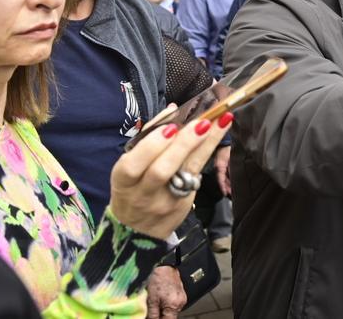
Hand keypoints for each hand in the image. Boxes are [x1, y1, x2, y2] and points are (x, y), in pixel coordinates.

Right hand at [110, 105, 233, 239]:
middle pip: (162, 170)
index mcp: (123, 181)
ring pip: (186, 173)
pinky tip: (219, 134)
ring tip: (220, 122)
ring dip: (204, 145)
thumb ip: (148, 137)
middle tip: (203, 121)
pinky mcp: (184, 204)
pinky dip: (208, 153)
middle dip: (184, 144)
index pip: (133, 165)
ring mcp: (165, 202)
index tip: (171, 127)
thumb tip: (173, 110)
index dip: (151, 146)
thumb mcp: (129, 166)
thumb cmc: (132, 189)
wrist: (136, 232)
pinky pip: (197, 176)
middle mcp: (143, 194)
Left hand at [145, 265, 185, 318]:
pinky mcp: (182, 294)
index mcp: (173, 305)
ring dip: (165, 310)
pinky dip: (168, 304)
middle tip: (153, 311)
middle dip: (161, 316)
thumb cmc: (158, 279)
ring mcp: (182, 298)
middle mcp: (181, 303)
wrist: (166, 266)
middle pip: (171, 317)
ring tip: (157, 304)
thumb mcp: (151, 299)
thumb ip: (153, 314)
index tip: (153, 318)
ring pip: (172, 311)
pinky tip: (162, 299)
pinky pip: (174, 304)